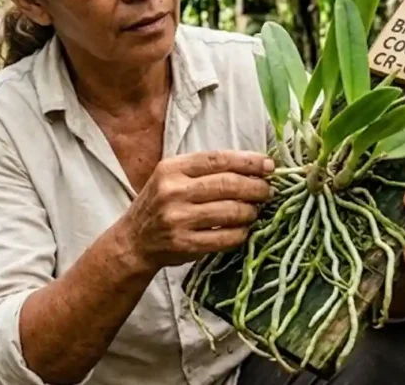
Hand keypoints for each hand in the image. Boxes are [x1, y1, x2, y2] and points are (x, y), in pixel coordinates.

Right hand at [116, 151, 273, 274]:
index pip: (218, 159)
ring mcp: (178, 219)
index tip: (269, 165)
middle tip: (268, 191)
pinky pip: (226, 238)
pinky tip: (243, 229)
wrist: (134, 241)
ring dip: (251, 211)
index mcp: (171, 168)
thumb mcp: (173, 178)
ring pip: (230, 211)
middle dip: (256, 187)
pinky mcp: (185, 244)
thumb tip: (254, 167)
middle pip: (228, 184)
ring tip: (255, 211)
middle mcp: (172, 191)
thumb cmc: (161, 204)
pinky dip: (241, 233)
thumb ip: (205, 170)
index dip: (248, 161)